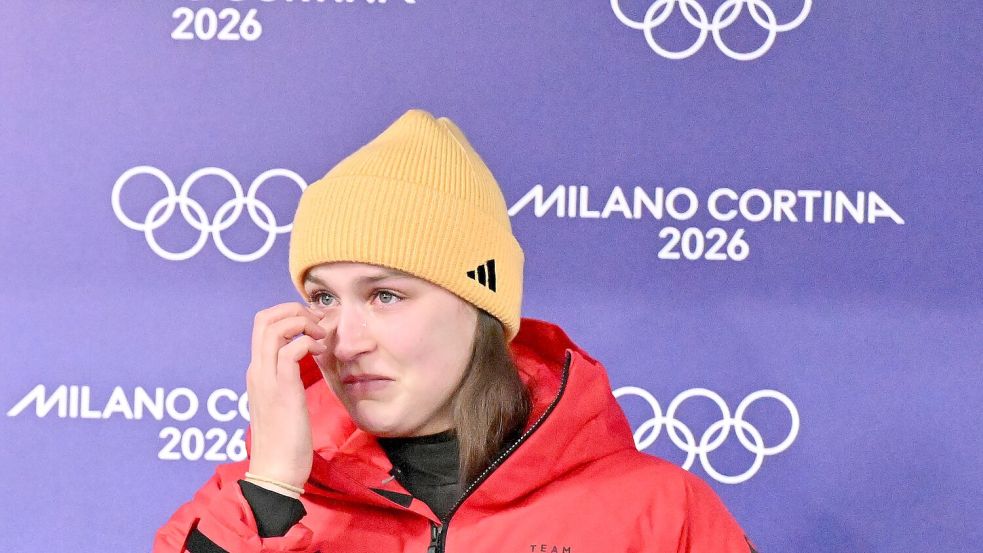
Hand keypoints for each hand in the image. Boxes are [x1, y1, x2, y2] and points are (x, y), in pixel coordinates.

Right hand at [245, 302, 327, 489]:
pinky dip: (307, 343)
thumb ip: (289, 377)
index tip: (312, 324)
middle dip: (293, 310)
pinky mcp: (281, 389)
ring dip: (302, 323)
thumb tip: (305, 358)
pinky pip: (289, 351)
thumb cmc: (285, 438)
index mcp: (257, 371)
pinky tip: (320, 353)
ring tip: (320, 336)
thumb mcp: (285, 400)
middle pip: (263, 318)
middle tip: (317, 323)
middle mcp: (257, 370)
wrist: (276, 469)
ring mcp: (266, 379)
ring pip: (273, 328)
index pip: (263, 325)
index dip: (288, 314)